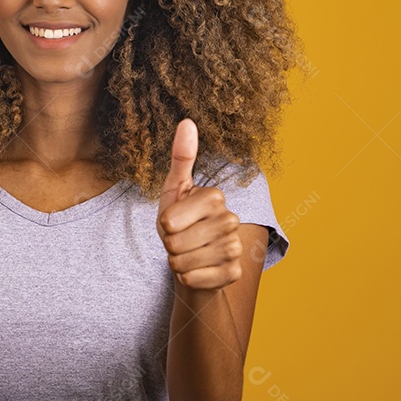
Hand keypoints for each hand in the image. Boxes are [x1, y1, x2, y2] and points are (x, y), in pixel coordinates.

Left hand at [156, 118, 242, 291]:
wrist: (193, 260)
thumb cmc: (180, 223)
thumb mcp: (174, 190)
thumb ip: (181, 157)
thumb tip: (187, 121)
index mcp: (215, 197)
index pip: (170, 220)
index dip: (164, 226)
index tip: (174, 223)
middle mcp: (230, 220)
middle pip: (176, 242)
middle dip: (169, 246)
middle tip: (180, 241)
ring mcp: (235, 247)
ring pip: (185, 262)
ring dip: (177, 263)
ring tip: (187, 255)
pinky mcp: (234, 272)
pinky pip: (195, 279)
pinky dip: (187, 278)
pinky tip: (196, 271)